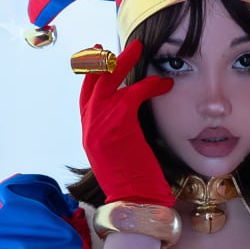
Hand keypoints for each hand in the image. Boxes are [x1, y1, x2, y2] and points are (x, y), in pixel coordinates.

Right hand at [79, 39, 173, 204]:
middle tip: (110, 45)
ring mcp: (100, 125)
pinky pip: (132, 94)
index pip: (85, 98)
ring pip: (109, 82)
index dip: (91, 77)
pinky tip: (163, 83)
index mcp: (89, 135)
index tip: (97, 60)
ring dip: (124, 62)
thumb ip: (118, 136)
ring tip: (139, 48)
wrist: (134, 203)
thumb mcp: (119, 157)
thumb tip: (130, 121)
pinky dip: (149, 85)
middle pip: (91, 84)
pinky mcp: (118, 125)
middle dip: (101, 61)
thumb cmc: (134, 186)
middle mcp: (90, 128)